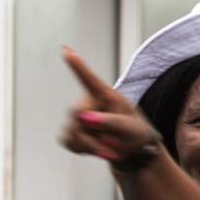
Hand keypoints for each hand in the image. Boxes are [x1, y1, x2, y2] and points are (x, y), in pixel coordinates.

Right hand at [59, 47, 160, 162]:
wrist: (129, 148)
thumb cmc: (134, 132)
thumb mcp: (130, 129)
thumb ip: (111, 122)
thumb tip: (83, 117)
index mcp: (105, 95)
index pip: (90, 79)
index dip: (77, 65)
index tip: (65, 50)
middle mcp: (86, 102)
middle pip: (78, 117)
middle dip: (94, 138)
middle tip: (112, 150)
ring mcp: (75, 116)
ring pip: (73, 133)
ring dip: (92, 147)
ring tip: (108, 149)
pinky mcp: (68, 131)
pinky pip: (68, 142)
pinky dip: (82, 149)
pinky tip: (94, 147)